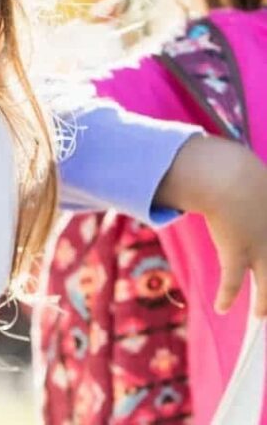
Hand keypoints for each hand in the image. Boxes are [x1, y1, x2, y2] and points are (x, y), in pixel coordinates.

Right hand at [155, 135, 266, 316]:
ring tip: (261, 313)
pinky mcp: (238, 253)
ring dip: (264, 302)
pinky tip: (222, 308)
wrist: (227, 177)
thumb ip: (258, 191)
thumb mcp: (261, 182)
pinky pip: (233, 281)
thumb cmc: (240, 171)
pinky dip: (227, 295)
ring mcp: (261, 249)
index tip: (266, 262)